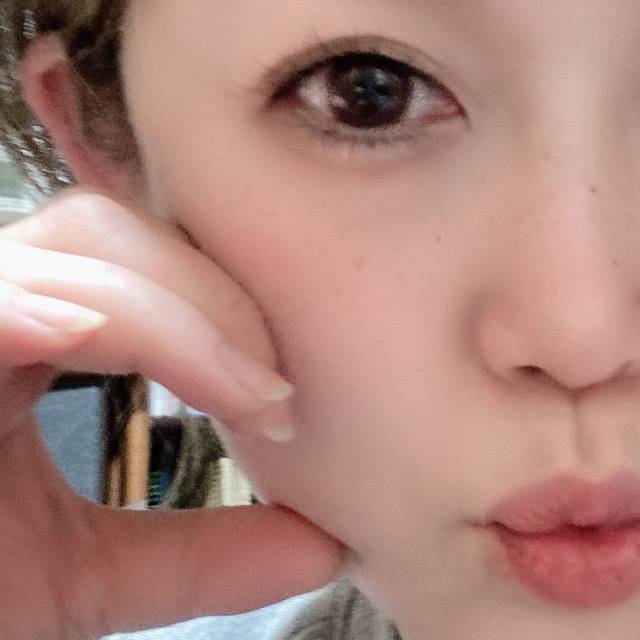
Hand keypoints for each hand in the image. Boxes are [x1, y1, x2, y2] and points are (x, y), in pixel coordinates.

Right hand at [0, 188, 343, 639]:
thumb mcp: (80, 573)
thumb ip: (198, 554)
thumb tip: (323, 545)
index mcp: (37, 337)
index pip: (149, 276)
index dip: (228, 321)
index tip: (286, 404)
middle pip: (125, 237)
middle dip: (216, 304)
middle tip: (277, 395)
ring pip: (78, 247)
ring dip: (177, 316)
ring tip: (248, 395)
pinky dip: (52, 311)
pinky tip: (95, 340)